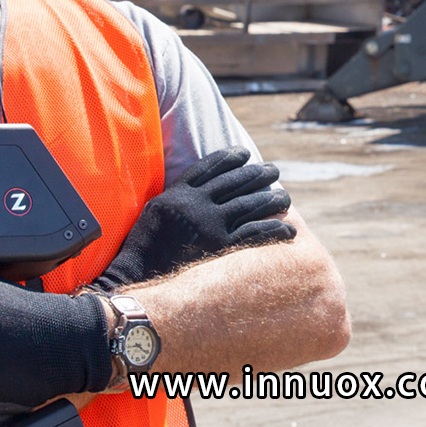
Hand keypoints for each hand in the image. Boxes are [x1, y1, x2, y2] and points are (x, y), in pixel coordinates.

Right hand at [89, 147, 295, 292]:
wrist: (136, 273)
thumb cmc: (142, 247)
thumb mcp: (154, 212)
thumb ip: (175, 200)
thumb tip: (194, 194)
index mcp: (177, 193)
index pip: (208, 167)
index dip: (228, 158)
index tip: (245, 153)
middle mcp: (195, 204)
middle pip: (234, 183)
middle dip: (257, 174)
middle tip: (274, 170)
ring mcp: (209, 224)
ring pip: (249, 205)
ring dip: (271, 198)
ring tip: (285, 197)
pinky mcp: (221, 247)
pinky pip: (256, 234)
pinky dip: (275, 229)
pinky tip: (289, 229)